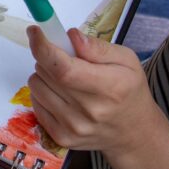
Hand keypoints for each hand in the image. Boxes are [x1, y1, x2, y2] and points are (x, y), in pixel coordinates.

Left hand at [26, 26, 161, 158]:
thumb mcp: (126, 60)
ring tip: (66, 78)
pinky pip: (35, 103)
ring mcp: (73, 127)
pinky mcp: (61, 137)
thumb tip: (71, 36)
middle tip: (65, 58)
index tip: (35, 31)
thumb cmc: (129, 91)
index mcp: (108, 88)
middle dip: (49, 57)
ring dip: (44, 75)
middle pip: (46, 73)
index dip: (43, 48)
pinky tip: (61, 94)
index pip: (64, 69)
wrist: (133, 133)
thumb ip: (97, 47)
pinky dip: (43, 92)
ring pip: (35, 85)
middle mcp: (88, 111)